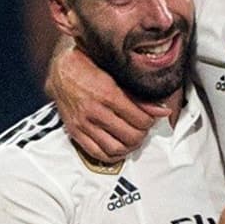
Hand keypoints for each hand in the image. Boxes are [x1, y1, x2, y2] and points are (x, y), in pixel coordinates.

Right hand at [47, 47, 169, 162]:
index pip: (141, 120)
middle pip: (131, 136)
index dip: (150, 121)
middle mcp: (95, 111)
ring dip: (129, 147)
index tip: (149, 118)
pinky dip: (112, 155)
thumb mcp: (117, 76)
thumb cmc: (89, 68)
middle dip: (142, 134)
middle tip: (142, 128)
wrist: (61, 70)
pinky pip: (97, 153)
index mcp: (109, 94)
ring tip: (132, 139)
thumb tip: (162, 110)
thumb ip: (139, 97)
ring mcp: (84, 123)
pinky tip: (118, 148)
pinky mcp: (75, 132)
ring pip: (116, 148)